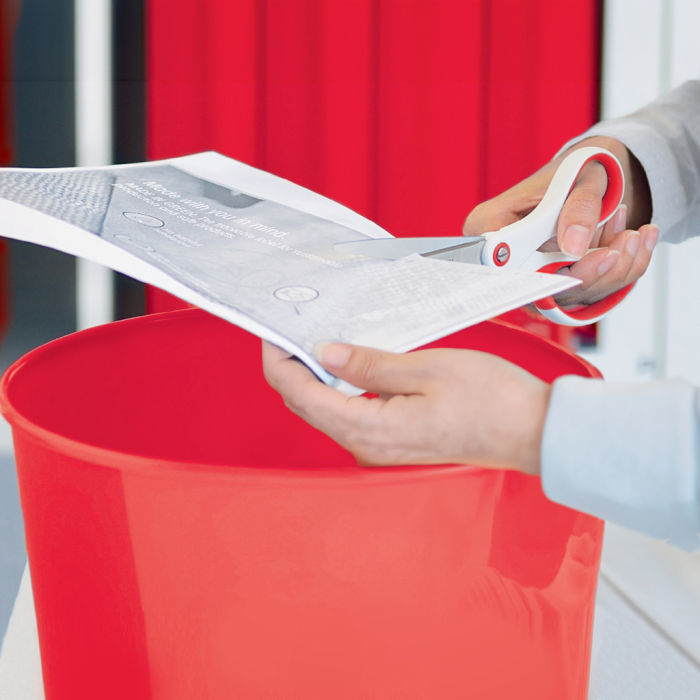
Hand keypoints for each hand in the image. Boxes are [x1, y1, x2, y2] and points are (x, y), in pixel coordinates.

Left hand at [263, 340, 549, 475]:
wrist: (533, 431)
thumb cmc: (490, 401)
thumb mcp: (425, 369)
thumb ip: (369, 364)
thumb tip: (325, 354)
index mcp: (370, 429)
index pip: (301, 394)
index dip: (280, 361)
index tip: (273, 332)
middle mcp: (368, 445)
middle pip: (308, 404)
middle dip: (292, 366)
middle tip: (291, 328)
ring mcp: (381, 445)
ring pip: (327, 408)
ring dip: (315, 375)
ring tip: (316, 337)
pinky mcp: (394, 439)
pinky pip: (351, 411)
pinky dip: (339, 386)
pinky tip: (347, 360)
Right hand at [464, 136, 656, 306]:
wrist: (589, 177)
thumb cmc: (573, 171)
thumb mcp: (580, 176)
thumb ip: (578, 209)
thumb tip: (573, 247)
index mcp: (490, 226)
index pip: (503, 267)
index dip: (541, 273)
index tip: (582, 256)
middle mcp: (504, 258)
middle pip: (540, 288)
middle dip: (594, 269)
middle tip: (627, 238)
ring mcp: (530, 276)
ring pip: (572, 296)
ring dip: (615, 268)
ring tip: (633, 233)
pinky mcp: (556, 286)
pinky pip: (591, 293)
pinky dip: (621, 270)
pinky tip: (633, 242)